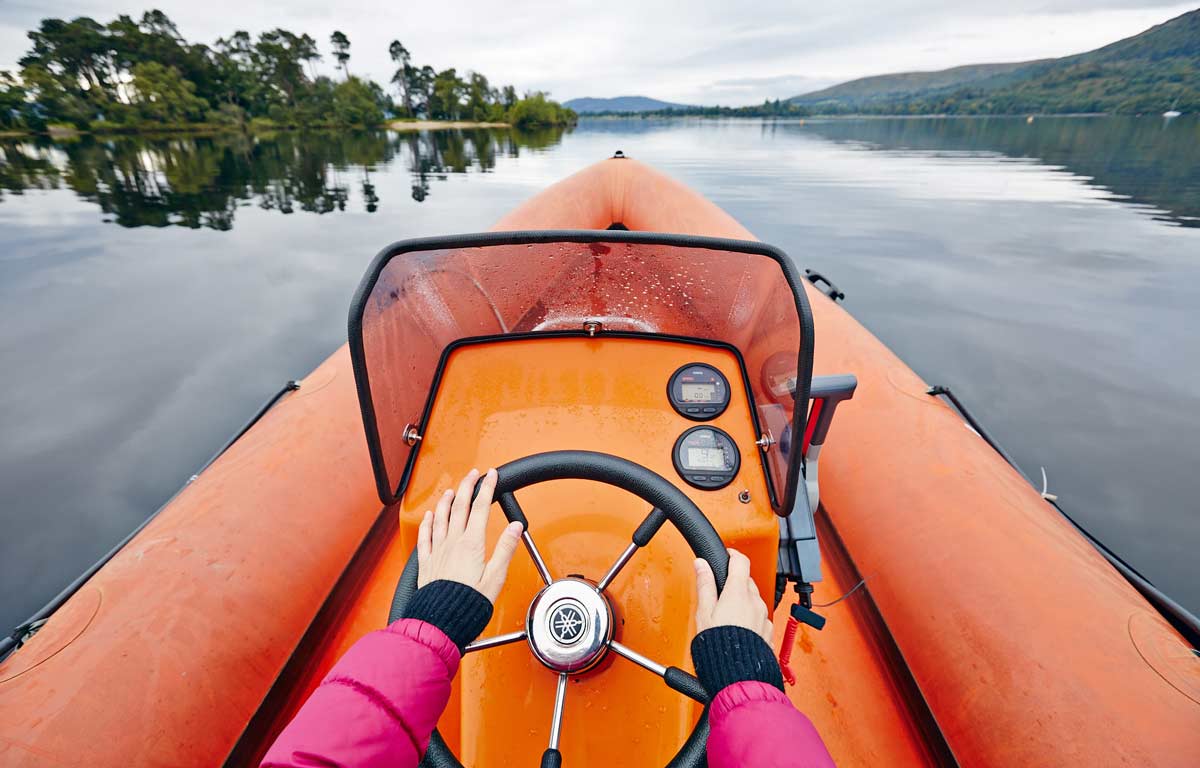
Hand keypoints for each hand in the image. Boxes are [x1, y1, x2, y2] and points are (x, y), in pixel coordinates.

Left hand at [417, 468, 523, 602]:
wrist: (441, 621)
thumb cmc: (468, 604)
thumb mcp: (496, 577)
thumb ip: (505, 549)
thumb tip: (515, 527)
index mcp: (471, 544)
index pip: (480, 507)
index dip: (486, 488)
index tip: (491, 476)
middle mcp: (452, 543)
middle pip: (460, 506)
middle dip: (467, 486)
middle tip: (473, 474)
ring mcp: (437, 551)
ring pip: (441, 517)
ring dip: (447, 500)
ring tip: (452, 490)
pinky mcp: (426, 562)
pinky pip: (425, 536)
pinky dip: (427, 522)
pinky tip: (429, 516)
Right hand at [693, 548, 772, 642]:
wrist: (738, 676)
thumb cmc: (719, 648)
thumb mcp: (704, 613)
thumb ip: (704, 585)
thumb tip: (701, 564)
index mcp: (738, 593)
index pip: (741, 561)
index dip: (732, 554)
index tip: (726, 554)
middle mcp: (755, 602)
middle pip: (746, 581)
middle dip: (734, 583)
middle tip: (718, 593)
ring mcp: (764, 617)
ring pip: (754, 600)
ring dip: (742, 602)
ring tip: (726, 617)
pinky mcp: (768, 632)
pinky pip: (759, 617)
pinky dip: (750, 618)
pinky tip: (738, 630)